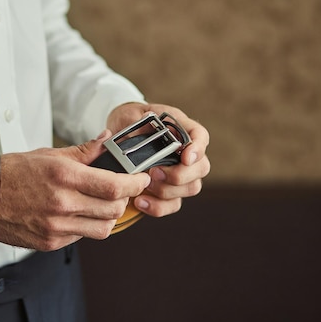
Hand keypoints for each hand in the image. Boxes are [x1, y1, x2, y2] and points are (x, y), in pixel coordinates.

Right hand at [0, 131, 151, 250]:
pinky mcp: (50, 242)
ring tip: (100, 204)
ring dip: (108, 216)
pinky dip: (86, 226)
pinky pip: (82, 237)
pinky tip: (77, 214)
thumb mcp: (50, 154)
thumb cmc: (14, 171)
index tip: (141, 179)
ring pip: (103, 228)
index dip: (135, 183)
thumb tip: (107, 139)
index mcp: (65, 177)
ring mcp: (56, 227)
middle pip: (114, 209)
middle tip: (120, 190)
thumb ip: (84, 151)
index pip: (115, 186)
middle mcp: (63, 204)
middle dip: (123, 199)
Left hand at [107, 102, 210, 216]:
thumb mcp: (131, 115)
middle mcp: (186, 152)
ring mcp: (180, 173)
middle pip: (201, 168)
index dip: (198, 149)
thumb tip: (147, 119)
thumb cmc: (129, 120)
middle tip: (154, 172)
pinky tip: (140, 202)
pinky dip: (158, 206)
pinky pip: (173, 204)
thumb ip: (138, 119)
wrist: (119, 135)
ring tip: (144, 186)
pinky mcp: (168, 191)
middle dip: (179, 175)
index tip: (186, 158)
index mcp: (181, 128)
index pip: (200, 137)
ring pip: (191, 188)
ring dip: (168, 191)